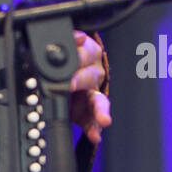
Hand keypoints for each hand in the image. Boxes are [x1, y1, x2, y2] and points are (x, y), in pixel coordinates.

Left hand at [69, 29, 110, 144]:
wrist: (74, 69)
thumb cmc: (71, 56)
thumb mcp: (67, 44)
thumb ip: (68, 40)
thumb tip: (77, 36)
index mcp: (89, 53)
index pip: (87, 51)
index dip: (79, 54)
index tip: (72, 59)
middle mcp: (95, 73)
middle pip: (91, 76)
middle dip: (81, 81)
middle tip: (70, 85)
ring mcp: (94, 94)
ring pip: (99, 102)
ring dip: (100, 111)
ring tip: (104, 120)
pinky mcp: (90, 112)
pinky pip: (94, 122)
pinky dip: (94, 130)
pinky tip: (94, 136)